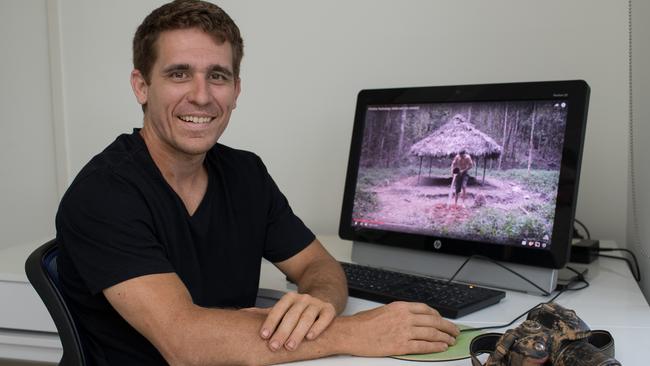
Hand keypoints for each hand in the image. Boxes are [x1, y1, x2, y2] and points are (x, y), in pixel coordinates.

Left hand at [259, 292, 336, 351]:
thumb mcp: (284, 309)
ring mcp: (316, 304)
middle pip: (291, 316)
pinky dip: (317, 328)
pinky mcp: (329, 310)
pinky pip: (324, 319)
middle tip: (274, 346)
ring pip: (306, 318)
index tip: (264, 336)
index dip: (270, 323)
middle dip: (281, 332)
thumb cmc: (300, 309)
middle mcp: (303, 299)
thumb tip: (244, 314)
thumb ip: (266, 313)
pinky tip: (310, 337)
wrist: (323, 300)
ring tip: (289, 346)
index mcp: (290, 298)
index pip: (278, 310)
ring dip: (297, 333)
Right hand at [345, 301, 459, 356]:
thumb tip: (412, 319)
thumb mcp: (384, 311)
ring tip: (450, 340)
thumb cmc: (363, 323)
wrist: (351, 333)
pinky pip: (423, 346)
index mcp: (400, 307)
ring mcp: (404, 331)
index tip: (442, 320)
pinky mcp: (401, 345)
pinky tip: (440, 348)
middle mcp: (404, 317)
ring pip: (431, 333)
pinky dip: (435, 347)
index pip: (426, 309)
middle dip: (447, 326)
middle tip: (454, 331)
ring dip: (444, 337)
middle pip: (433, 321)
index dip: (438, 315)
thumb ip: (400, 313)